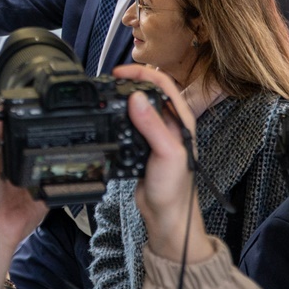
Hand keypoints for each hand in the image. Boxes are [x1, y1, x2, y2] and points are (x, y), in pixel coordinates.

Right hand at [112, 64, 211, 263]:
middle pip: (149, 90)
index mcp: (181, 120)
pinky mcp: (143, 144)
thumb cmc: (175, 188)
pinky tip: (109, 116)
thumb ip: (152, 125)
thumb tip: (136, 98)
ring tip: (107, 93)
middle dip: (130, 80)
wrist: (166, 215)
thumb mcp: (166, 153)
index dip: (141, 73)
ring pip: (138, 105)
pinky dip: (118, 114)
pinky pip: (130, 122)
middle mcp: (169, 123)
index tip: (119, 73)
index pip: (163, 83)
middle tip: (110, 80)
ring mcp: (156, 134)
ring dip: (123, 96)